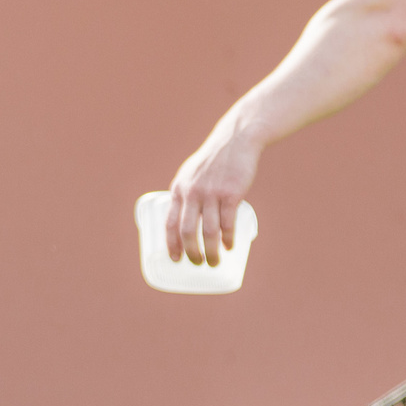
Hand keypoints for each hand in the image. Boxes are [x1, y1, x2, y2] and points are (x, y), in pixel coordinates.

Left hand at [166, 117, 262, 265]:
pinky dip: (228, 238)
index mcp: (179, 189)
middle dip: (192, 253)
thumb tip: (185, 218)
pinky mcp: (231, 193)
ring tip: (215, 261)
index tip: (175, 259)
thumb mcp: (190, 173)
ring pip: (208, 231)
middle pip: (188, 231)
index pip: (170, 222)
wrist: (235, 141)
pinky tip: (230, 246)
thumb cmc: (213, 161)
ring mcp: (212, 193)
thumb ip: (186, 193)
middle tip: (198, 264)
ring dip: (212, 251)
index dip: (171, 244)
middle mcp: (193, 192)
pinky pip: (228, 223)